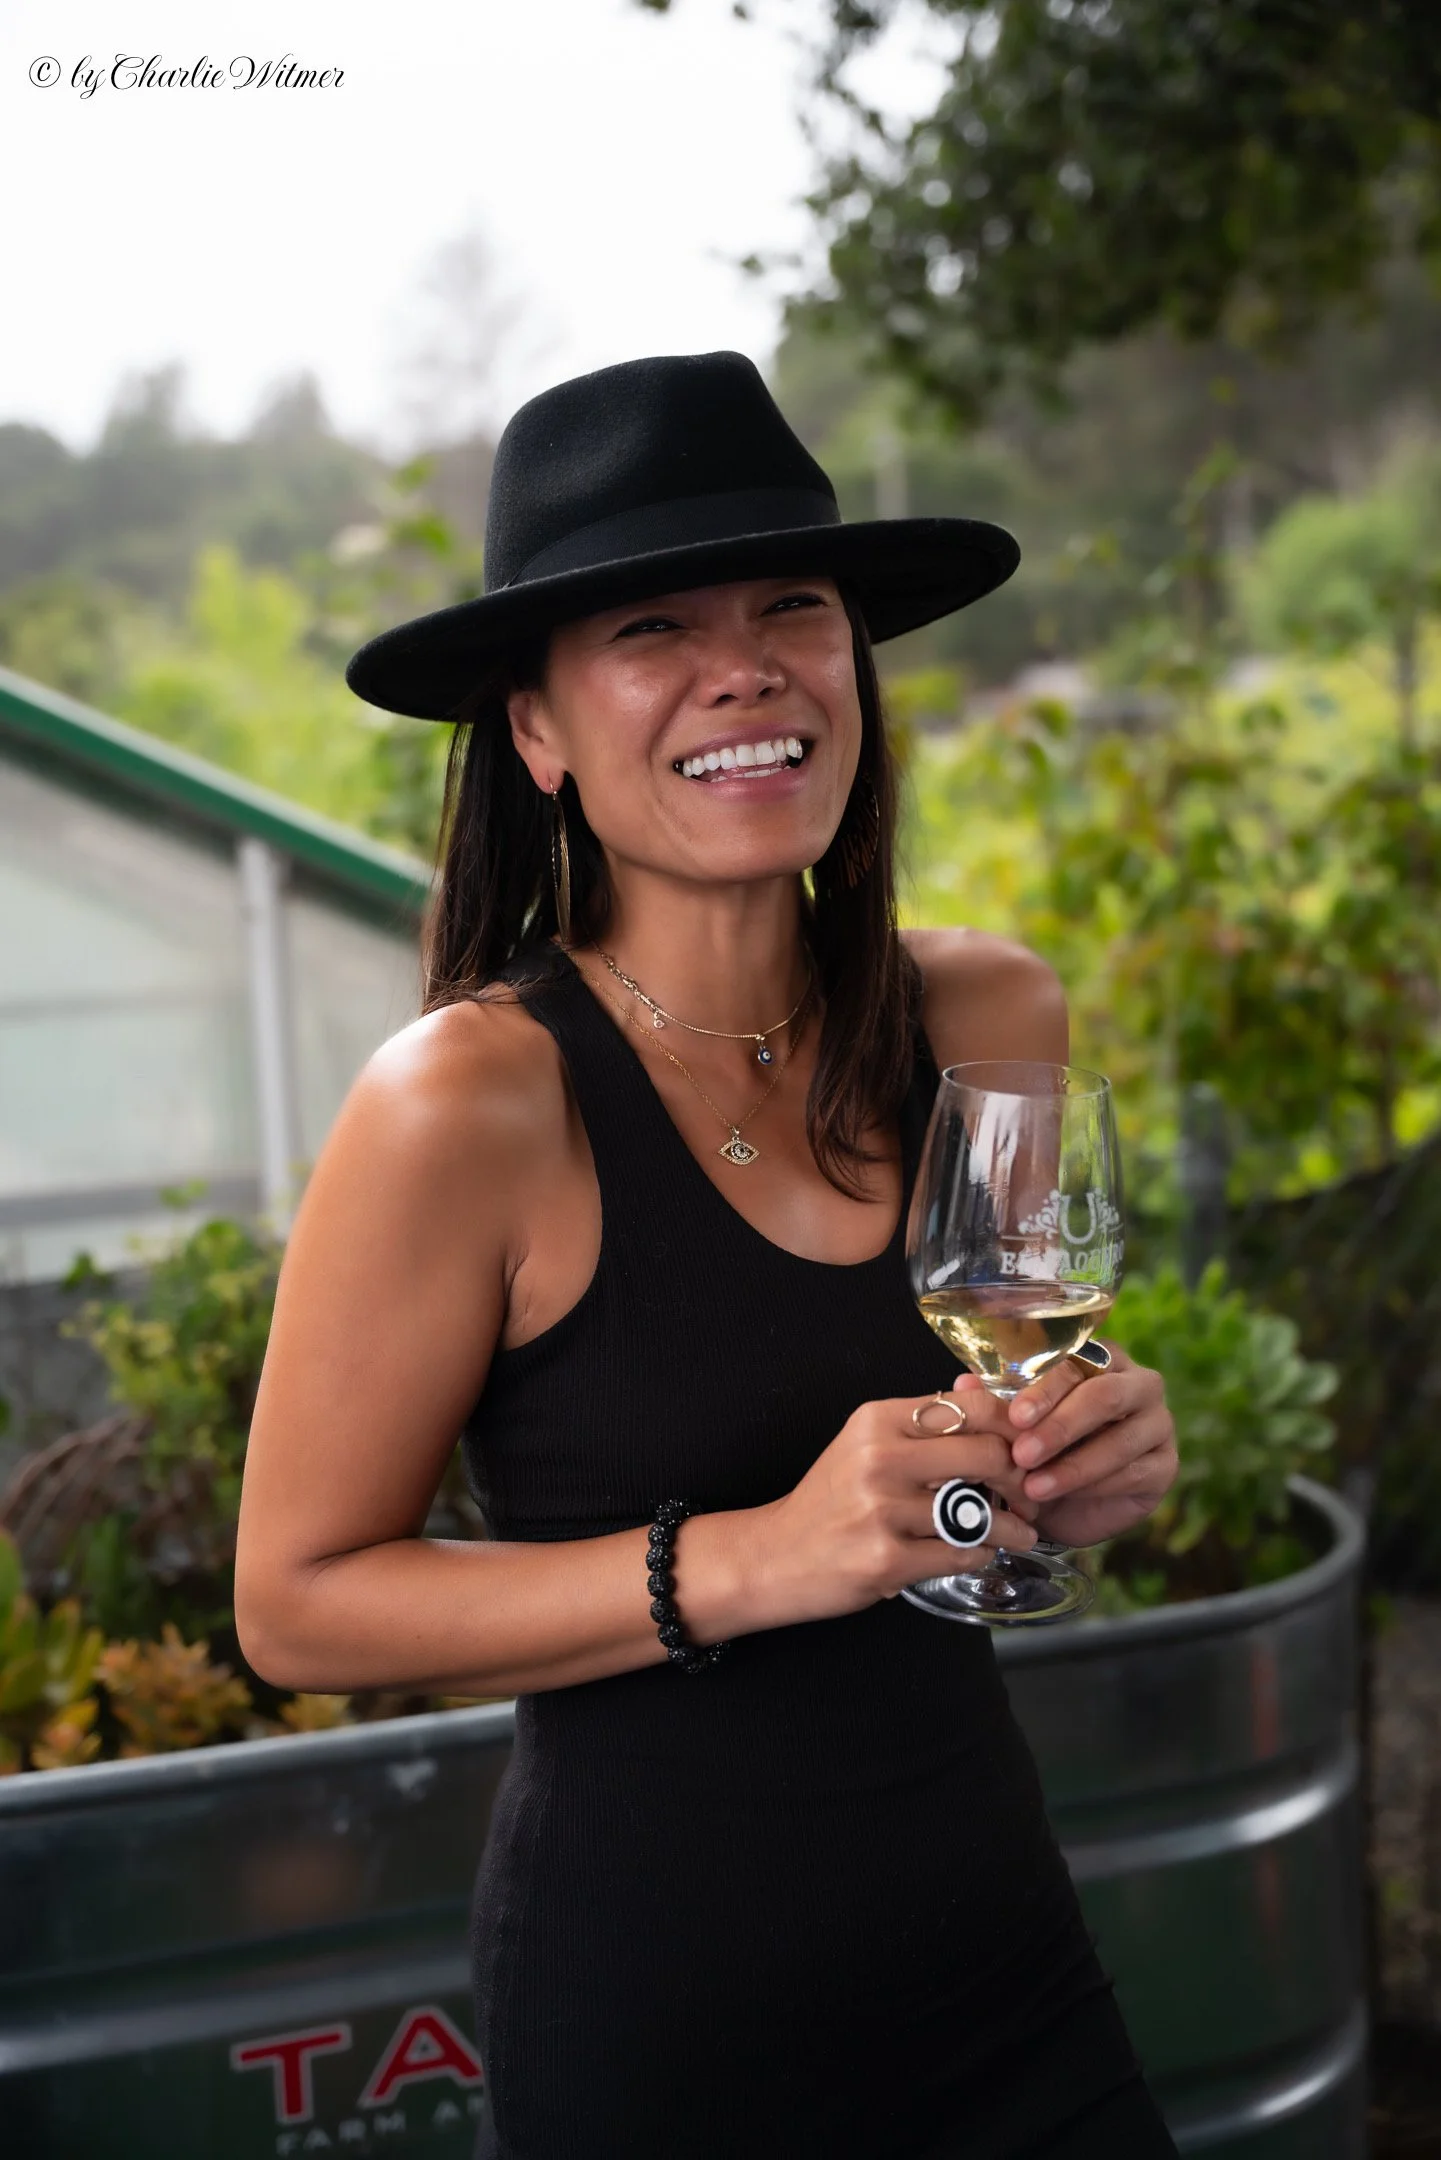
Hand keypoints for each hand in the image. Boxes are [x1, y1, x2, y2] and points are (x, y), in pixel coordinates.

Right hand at [752, 1392, 1040, 1627]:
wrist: (774, 1555)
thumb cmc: (830, 1500)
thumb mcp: (865, 1444)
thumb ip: (921, 1424)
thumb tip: (985, 1399)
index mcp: (878, 1419)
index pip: (972, 1406)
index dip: (1013, 1427)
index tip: (1025, 1447)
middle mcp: (880, 1457)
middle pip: (987, 1454)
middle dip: (1021, 1478)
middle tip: (1029, 1494)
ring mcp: (882, 1511)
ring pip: (981, 1513)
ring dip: (1012, 1527)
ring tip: (1021, 1531)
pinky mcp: (887, 1560)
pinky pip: (962, 1554)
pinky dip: (981, 1555)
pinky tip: (980, 1553)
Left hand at [947, 1348, 1177, 1550]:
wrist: (1066, 1504)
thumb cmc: (1040, 1451)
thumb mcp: (1014, 1429)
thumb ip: (994, 1404)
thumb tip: (963, 1386)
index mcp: (1099, 1359)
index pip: (1076, 1363)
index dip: (1044, 1391)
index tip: (1015, 1418)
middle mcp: (1137, 1383)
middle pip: (1104, 1396)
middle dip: (1060, 1427)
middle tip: (1023, 1455)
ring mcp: (1158, 1422)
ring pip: (1121, 1438)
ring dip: (1073, 1465)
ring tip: (1034, 1487)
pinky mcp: (1165, 1464)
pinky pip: (1135, 1472)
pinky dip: (1095, 1486)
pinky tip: (1064, 1497)